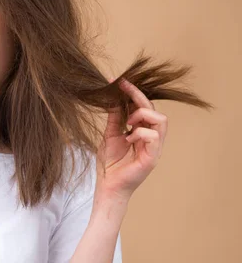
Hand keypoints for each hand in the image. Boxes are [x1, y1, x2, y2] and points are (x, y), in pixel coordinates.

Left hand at [95, 77, 167, 199]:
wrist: (107, 186)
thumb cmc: (109, 164)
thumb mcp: (110, 134)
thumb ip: (115, 117)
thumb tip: (113, 97)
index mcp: (140, 131)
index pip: (142, 107)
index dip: (132, 93)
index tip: (118, 81)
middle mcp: (150, 137)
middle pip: (153, 109)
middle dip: (138, 95)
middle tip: (122, 86)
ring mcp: (154, 147)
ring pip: (160, 120)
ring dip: (142, 115)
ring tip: (127, 123)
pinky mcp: (153, 157)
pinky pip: (154, 136)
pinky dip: (140, 132)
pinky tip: (128, 139)